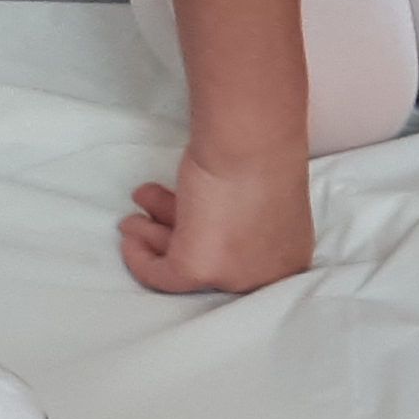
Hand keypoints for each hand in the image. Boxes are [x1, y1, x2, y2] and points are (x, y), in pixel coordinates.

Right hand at [121, 144, 317, 294]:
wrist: (252, 142)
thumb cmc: (260, 151)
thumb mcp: (255, 190)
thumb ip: (236, 213)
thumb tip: (203, 213)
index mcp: (288, 254)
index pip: (238, 256)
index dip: (206, 233)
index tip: (182, 214)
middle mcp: (264, 273)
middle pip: (209, 261)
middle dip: (174, 234)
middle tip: (148, 214)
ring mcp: (233, 276)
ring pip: (184, 264)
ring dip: (154, 236)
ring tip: (134, 212)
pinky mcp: (200, 271)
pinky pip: (161, 276)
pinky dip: (141, 259)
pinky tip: (130, 238)